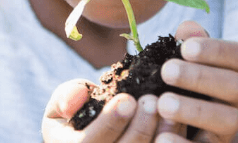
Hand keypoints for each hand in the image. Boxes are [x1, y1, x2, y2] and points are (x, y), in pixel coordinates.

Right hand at [42, 80, 166, 141]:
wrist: (92, 137)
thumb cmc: (76, 118)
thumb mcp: (60, 105)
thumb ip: (65, 98)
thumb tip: (77, 99)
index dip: (110, 122)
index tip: (127, 99)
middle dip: (139, 128)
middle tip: (152, 100)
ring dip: (161, 136)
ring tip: (169, 110)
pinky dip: (173, 141)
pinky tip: (177, 123)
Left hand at [155, 21, 237, 142]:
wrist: (167, 125)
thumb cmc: (174, 86)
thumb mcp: (178, 64)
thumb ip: (185, 46)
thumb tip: (189, 29)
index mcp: (232, 71)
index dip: (216, 50)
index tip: (185, 48)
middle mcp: (237, 99)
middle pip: (236, 86)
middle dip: (201, 77)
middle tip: (167, 72)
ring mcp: (229, 127)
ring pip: (229, 120)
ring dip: (195, 110)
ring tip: (162, 104)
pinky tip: (162, 137)